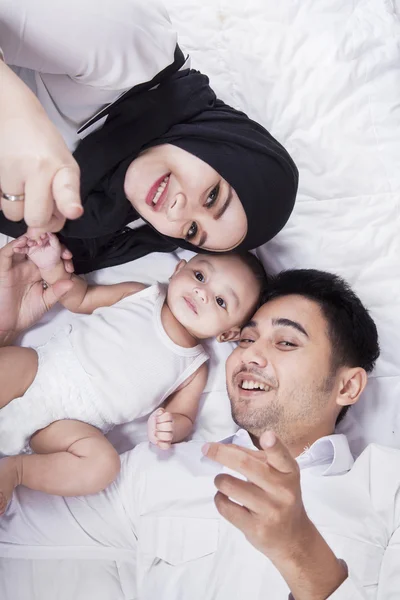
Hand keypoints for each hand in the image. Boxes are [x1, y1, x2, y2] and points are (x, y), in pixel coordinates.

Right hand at [0, 61, 82, 233]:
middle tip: (38, 203)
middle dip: (37, 219)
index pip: (66, 189)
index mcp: (63, 168)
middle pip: (36, 218)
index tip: (73, 211)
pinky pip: (0, 202)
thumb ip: (61, 200)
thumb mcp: (63, 168)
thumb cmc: (45, 148)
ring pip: (13, 214)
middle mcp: (39, 168)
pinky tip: (13, 181)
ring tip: (23, 187)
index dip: (68, 203)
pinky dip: (6, 198)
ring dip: (18, 208)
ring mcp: (13, 168)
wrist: (16, 115)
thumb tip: (39, 232)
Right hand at [0, 236, 73, 344]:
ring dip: (32, 239)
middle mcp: (27, 266)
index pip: (50, 256)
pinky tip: (24, 242)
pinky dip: (15, 245)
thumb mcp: (46, 301)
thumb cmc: (26, 313)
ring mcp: (15, 266)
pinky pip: (7, 253)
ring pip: (23, 246)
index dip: (59, 253)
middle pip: (38, 247)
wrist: (9, 325)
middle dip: (48, 242)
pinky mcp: (3, 268)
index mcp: (39, 272)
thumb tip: (71, 283)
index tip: (69, 257)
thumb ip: (57, 291)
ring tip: (42, 238)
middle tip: (57, 244)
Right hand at [15, 232, 62, 271]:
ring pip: (27, 241)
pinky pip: (23, 249)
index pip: (42, 232)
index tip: (42, 236)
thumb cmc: (55, 255)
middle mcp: (38, 238)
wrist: (50, 264)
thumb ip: (54, 239)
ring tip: (29, 244)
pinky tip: (16, 249)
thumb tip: (50, 232)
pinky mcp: (28, 250)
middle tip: (34, 241)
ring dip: (26, 242)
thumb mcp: (57, 247)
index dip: (41, 233)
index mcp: (45, 236)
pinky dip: (19, 249)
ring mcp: (33, 244)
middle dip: (33, 237)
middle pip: (33, 235)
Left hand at [147, 408, 173, 449]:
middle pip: (169, 426)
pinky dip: (162, 444)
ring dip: (160, 435)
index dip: (162, 417)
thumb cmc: (159, 421)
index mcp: (169, 419)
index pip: (168, 416)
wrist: (162, 429)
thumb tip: (160, 412)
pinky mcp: (166, 443)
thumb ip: (160, 411)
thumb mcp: (158, 414)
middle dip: (160, 426)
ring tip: (155, 433)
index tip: (157, 419)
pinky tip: (157, 442)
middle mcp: (171, 428)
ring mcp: (169, 436)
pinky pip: (166, 446)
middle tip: (156, 426)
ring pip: (169, 436)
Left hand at [203, 431, 312, 562]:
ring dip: (219, 480)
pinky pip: (225, 507)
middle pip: (245, 465)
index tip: (266, 436)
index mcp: (288, 472)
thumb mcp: (278, 476)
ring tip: (222, 482)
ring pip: (230, 485)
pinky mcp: (256, 528)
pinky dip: (219, 499)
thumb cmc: (280, 498)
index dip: (274, 446)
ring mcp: (270, 510)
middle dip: (221, 453)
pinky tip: (225, 498)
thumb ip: (255, 459)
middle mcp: (282, 490)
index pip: (282, 457)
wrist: (293, 539)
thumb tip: (223, 447)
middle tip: (206, 449)